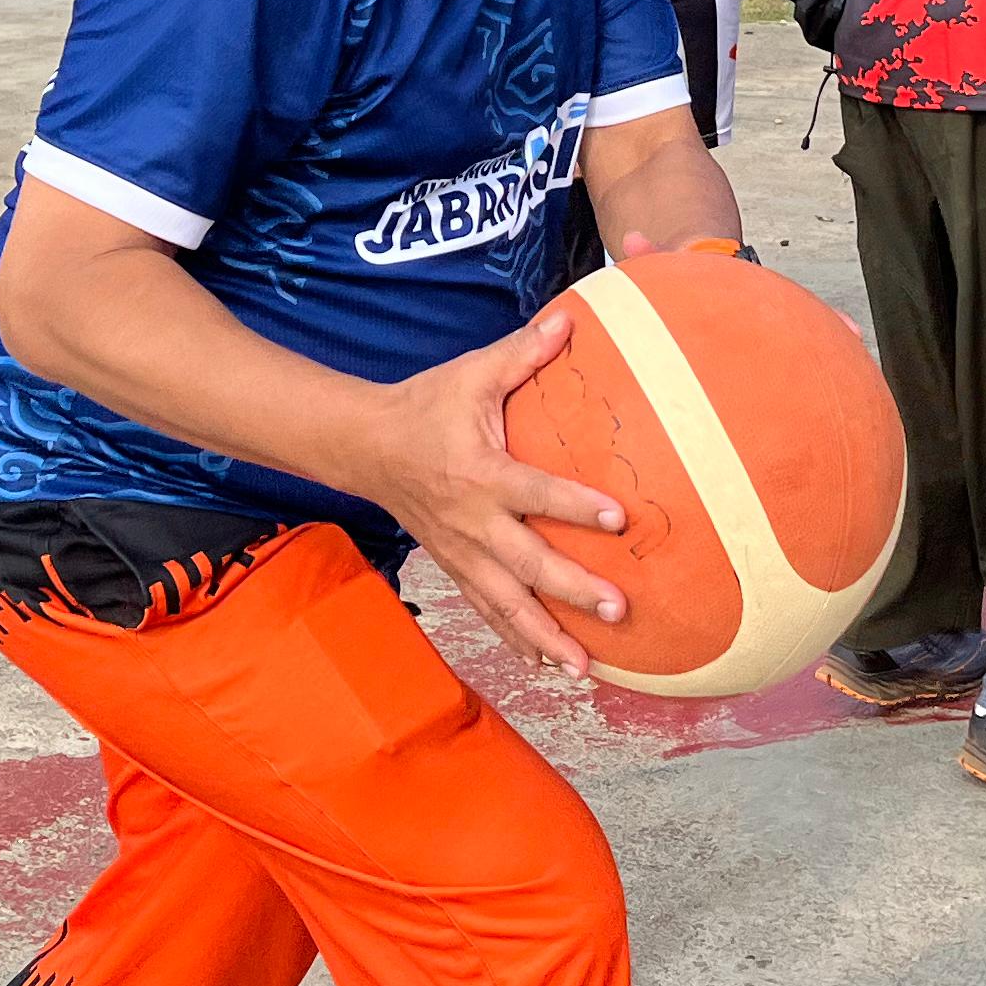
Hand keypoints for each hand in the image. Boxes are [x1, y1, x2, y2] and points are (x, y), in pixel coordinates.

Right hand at [346, 307, 632, 673]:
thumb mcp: (471, 373)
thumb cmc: (425, 406)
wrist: (365, 447)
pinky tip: (548, 665)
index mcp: (481, 472)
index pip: (536, 493)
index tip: (619, 519)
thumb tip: (570, 319)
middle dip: (573, 590)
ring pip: (507, 603)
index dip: (576, 506)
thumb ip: (522, 353)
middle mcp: (473, 522)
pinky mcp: (455, 568)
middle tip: (619, 608)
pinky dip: (516, 640)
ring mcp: (461, 553)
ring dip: (547, 635)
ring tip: (586, 666)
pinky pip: (488, 611)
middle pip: (527, 564)